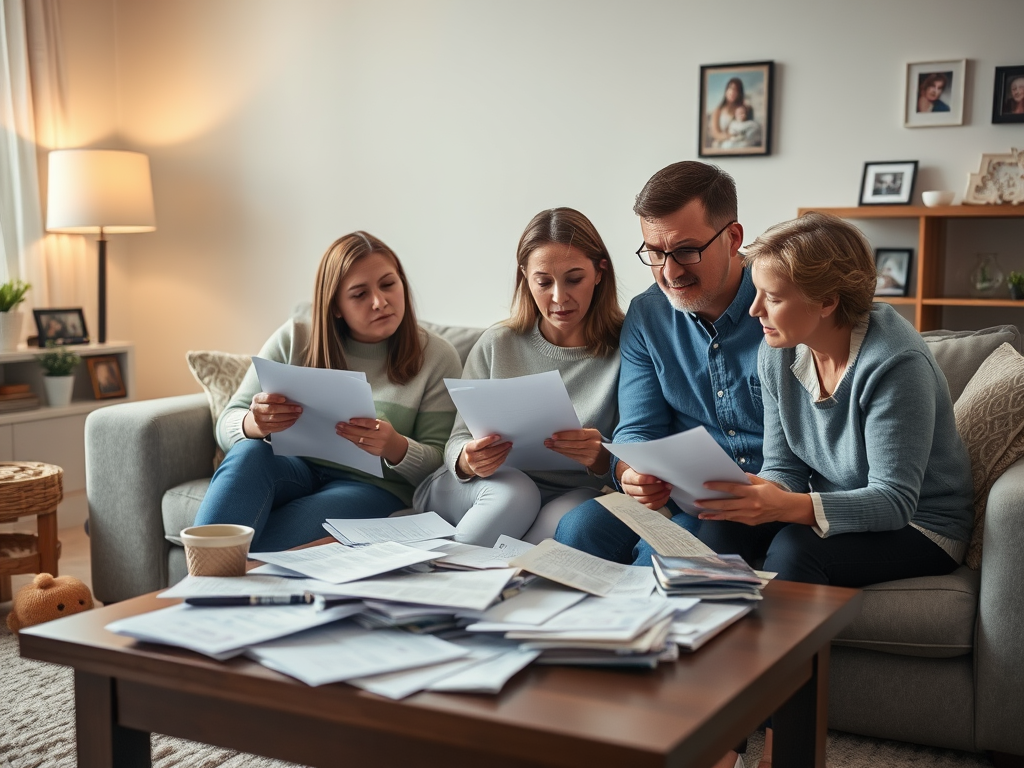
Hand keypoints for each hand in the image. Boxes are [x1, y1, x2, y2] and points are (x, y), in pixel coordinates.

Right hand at [244, 393, 301, 438]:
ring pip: (275, 419)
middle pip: (272, 409)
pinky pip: (276, 426)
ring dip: (289, 417)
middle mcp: (256, 409)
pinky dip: (286, 423)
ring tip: (297, 414)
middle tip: (298, 408)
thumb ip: (275, 396)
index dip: (275, 398)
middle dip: (287, 409)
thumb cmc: (265, 405)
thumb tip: (290, 397)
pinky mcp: (264, 428)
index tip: (284, 399)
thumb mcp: (266, 398)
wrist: (257, 417)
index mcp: (257, 399)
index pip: (266, 398)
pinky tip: (292, 420)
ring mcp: (259, 420)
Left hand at [336, 418, 408, 465]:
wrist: (394, 446)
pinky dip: (353, 441)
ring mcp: (377, 445)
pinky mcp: (373, 451)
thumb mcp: (383, 424)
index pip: (369, 424)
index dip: (359, 422)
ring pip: (360, 440)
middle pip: (362, 433)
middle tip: (340, 425)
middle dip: (349, 429)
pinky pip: (361, 446)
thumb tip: (354, 421)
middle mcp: (381, 437)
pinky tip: (347, 437)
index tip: (350, 420)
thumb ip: (371, 422)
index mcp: (384, 427)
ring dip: (348, 435)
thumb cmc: (386, 432)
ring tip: (340, 431)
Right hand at [457, 435, 511, 478]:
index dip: (489, 440)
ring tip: (508, 449)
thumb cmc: (475, 450)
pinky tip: (504, 455)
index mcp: (468, 449)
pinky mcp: (483, 473)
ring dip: (503, 454)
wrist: (469, 461)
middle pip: (488, 453)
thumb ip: (484, 440)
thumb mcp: (476, 443)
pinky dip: (501, 460)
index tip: (498, 436)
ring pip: (492, 461)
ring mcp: (476, 468)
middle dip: (500, 448)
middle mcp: (471, 459)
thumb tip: (498, 438)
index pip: (479, 444)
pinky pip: (494, 466)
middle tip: (508, 444)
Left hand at [544, 428, 609, 472]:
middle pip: (573, 443)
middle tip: (548, 441)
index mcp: (594, 434)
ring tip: (550, 445)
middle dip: (559, 442)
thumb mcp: (592, 435)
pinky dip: (563, 453)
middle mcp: (593, 444)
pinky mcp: (587, 461)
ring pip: (571, 450)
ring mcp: (591, 454)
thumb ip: (580, 433)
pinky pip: (573, 456)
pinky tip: (557, 450)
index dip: (565, 435)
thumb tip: (562, 432)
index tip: (554, 435)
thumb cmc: (596, 442)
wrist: (606, 457)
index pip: (578, 434)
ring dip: (559, 448)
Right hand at [618, 462, 671, 510]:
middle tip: (665, 484)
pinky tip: (665, 495)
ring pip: (647, 499)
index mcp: (627, 478)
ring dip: (660, 494)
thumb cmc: (639, 472)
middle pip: (643, 491)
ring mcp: (634, 499)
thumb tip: (660, 470)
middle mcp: (629, 489)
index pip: (636, 480)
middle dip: (657, 487)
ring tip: (667, 488)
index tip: (656, 478)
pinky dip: (660, 501)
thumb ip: (647, 469)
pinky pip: (651, 506)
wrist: (635, 479)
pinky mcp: (641, 505)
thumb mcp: (640, 467)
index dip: (647, 479)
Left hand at [696, 474, 813, 525]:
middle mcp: (750, 505)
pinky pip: (732, 519)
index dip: (719, 486)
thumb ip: (748, 478)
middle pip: (726, 504)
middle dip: (710, 504)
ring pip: (727, 515)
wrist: (784, 508)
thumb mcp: (762, 482)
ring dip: (713, 514)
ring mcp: (749, 515)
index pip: (733, 489)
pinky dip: (722, 518)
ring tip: (701, 513)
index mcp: (753, 493)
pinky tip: (713, 517)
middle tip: (697, 502)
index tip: (706, 485)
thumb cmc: (773, 493)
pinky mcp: (749, 522)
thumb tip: (734, 474)